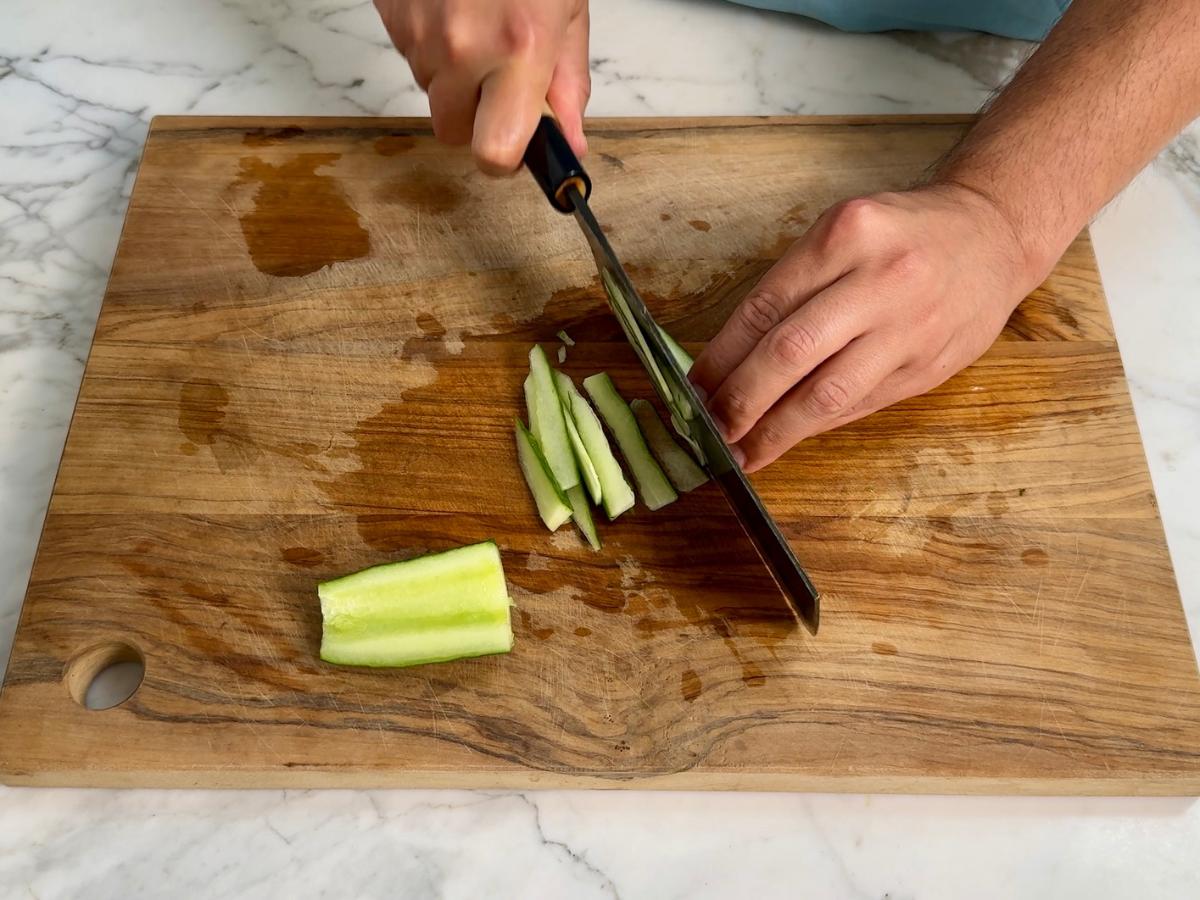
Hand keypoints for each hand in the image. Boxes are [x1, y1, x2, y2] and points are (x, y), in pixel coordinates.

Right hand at [374, 0, 589, 173]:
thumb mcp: (567, 10)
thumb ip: (568, 82)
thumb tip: (570, 143)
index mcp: (519, 49)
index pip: (494, 154)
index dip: (504, 159)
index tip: (516, 146)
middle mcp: (461, 46)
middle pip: (453, 133)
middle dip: (476, 116)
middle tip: (498, 77)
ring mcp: (417, 30)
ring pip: (431, 91)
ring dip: (453, 72)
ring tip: (476, 19)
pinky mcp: (390, 12)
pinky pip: (409, 52)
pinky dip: (430, 39)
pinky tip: (451, 3)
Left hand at [689, 183, 1048, 471]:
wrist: (993, 236)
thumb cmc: (901, 234)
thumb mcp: (842, 233)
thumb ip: (793, 289)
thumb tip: (730, 360)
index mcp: (845, 235)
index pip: (765, 306)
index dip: (721, 356)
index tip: (693, 389)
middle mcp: (880, 278)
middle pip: (791, 351)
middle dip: (741, 399)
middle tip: (709, 429)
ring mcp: (910, 326)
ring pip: (828, 392)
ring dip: (776, 430)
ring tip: (742, 453)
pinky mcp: (928, 366)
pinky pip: (860, 405)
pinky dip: (816, 427)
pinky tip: (787, 439)